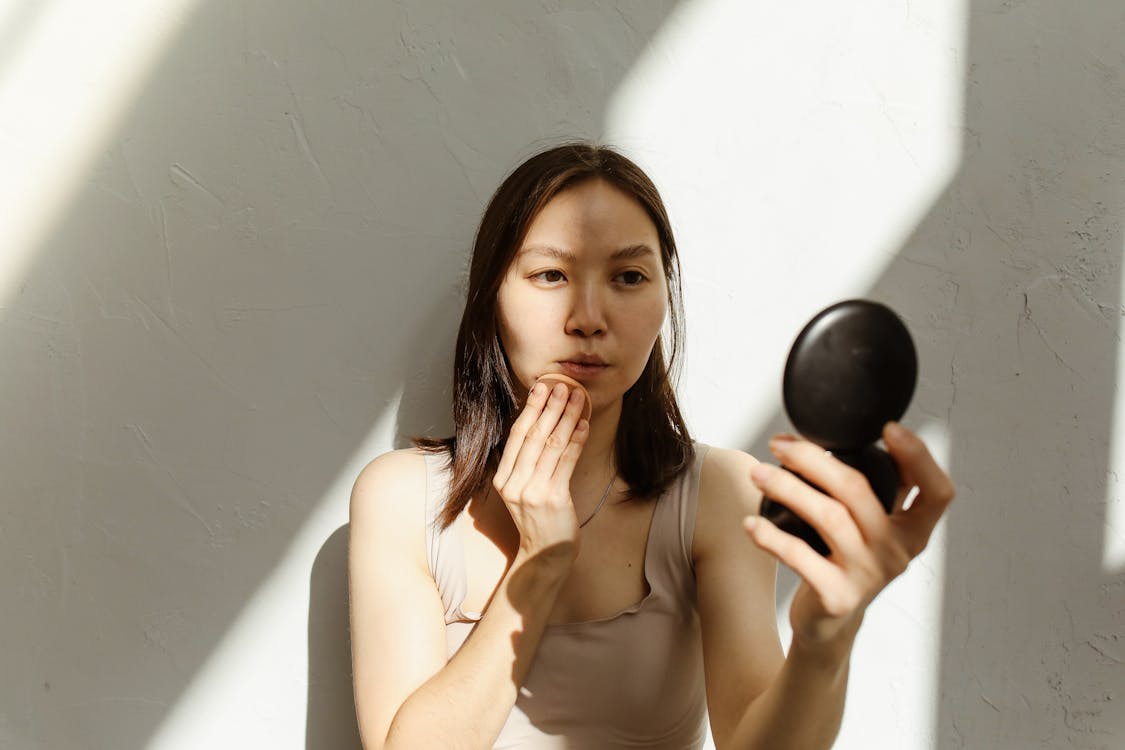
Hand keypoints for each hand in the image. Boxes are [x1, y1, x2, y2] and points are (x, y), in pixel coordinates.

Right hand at [492, 381, 589, 562]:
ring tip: (578, 399)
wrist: (545, 555)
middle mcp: (514, 483)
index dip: (530, 409)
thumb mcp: (524, 490)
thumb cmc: (540, 520)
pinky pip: (566, 462)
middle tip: (563, 386)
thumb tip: (543, 423)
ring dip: (567, 418)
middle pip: (533, 435)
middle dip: (550, 407)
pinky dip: (576, 441)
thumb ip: (528, 462)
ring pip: (551, 444)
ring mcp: (532, 491)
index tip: (541, 387)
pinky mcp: (552, 498)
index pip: (517, 435)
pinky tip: (584, 426)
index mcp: (503, 478)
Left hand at [744, 422, 954, 649]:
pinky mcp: (837, 596)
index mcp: (912, 531)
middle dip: (813, 459)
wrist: (830, 624)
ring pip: (827, 516)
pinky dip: (771, 536)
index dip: (920, 458)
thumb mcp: (873, 528)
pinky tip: (751, 523)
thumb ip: (879, 488)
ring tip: (758, 474)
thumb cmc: (847, 561)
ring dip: (786, 488)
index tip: (889, 428)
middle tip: (780, 445)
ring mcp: (868, 576)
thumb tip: (857, 433)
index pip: (937, 493)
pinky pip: (800, 556)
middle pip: (858, 491)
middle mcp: (896, 552)